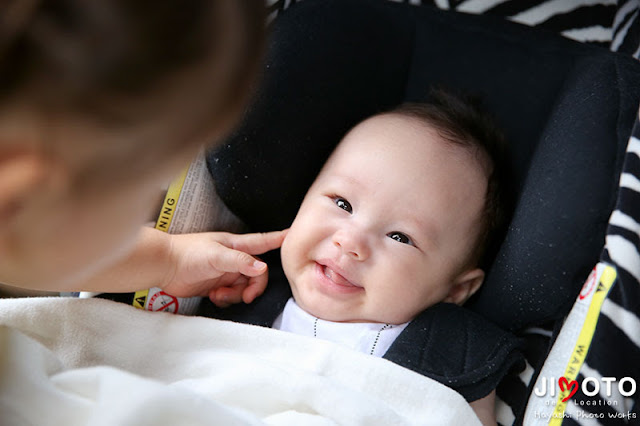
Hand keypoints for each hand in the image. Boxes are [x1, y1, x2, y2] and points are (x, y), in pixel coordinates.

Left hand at [160, 230, 286, 307]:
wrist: (163, 266)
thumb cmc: (188, 253)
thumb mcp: (217, 255)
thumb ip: (240, 262)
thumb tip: (262, 268)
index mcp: (237, 245)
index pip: (263, 242)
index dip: (279, 239)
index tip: (294, 236)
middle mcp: (234, 258)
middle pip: (258, 274)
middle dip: (254, 288)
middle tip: (246, 297)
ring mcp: (226, 272)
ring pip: (245, 287)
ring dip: (236, 295)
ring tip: (219, 295)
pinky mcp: (217, 285)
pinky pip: (232, 296)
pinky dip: (226, 299)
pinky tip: (214, 296)